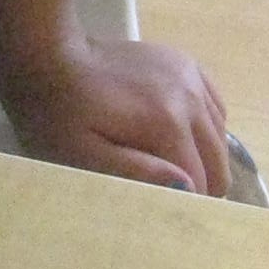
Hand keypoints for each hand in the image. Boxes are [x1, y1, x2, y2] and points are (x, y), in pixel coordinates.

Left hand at [0, 28, 233, 195]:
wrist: (49, 57)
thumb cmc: (58, 115)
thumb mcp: (83, 154)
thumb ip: (135, 172)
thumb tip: (186, 188)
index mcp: (167, 122)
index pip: (200, 182)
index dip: (185, 204)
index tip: (162, 212)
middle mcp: (189, 96)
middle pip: (217, 160)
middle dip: (199, 184)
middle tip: (165, 194)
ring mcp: (190, 75)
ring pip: (219, 136)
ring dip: (202, 156)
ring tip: (167, 165)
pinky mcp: (185, 64)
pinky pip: (214, 107)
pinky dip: (205, 128)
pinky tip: (179, 135)